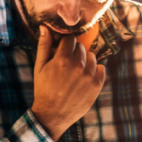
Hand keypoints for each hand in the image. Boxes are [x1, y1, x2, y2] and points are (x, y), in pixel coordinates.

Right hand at [30, 26, 105, 141]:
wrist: (53, 115)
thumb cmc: (43, 90)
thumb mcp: (40, 67)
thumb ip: (44, 46)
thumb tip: (45, 27)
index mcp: (63, 59)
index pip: (71, 38)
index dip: (66, 43)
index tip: (63, 50)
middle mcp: (78, 66)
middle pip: (82, 47)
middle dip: (75, 52)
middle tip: (67, 63)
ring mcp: (89, 76)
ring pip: (92, 57)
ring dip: (85, 61)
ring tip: (75, 71)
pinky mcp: (96, 86)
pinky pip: (101, 69)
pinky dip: (95, 70)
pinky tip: (85, 77)